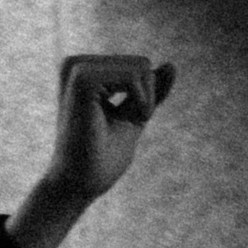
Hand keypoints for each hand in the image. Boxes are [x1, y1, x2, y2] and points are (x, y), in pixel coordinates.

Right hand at [14, 53, 173, 247]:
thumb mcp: (134, 116)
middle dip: (145, 99)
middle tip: (116, 126)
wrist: (78, 184)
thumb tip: (172, 64)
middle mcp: (76, 63)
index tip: (118, 123)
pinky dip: (140, 102)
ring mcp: (77, 68)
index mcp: (83, 70)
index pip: (139, 66)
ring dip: (143, 102)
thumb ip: (151, 91)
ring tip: (113, 125)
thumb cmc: (101, 156)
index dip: (144, 99)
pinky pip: (134, 76)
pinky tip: (116, 121)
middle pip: (142, 64)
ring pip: (141, 67)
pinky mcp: (82, 79)